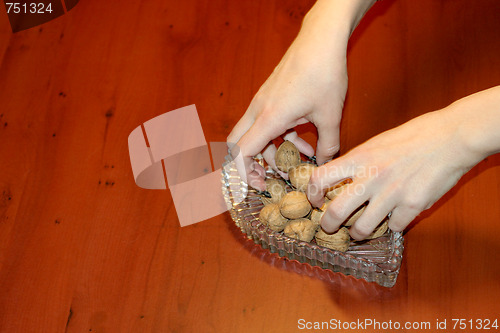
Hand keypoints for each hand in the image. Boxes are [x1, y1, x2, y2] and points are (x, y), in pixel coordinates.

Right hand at [227, 29, 347, 190]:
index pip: (241, 152)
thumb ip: (328, 145)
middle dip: (251, 165)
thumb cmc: (324, 73)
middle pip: (238, 143)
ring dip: (274, 152)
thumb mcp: (331, 115)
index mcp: (268, 118)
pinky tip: (307, 144)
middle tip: (268, 178)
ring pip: (256, 135)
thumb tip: (326, 163)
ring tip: (298, 164)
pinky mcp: (272, 97)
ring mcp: (264, 102)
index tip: (258, 186)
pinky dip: (282, 138)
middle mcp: (259, 110)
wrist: (321, 40)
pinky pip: (269, 123)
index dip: (244, 174)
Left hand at [307, 108, 481, 239]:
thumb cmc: (414, 135)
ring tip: (359, 231)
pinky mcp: (413, 205)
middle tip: (329, 227)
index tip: (315, 200)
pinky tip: (395, 218)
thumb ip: (358, 162)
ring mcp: (392, 193)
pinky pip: (395, 226)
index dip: (312, 193)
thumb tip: (341, 179)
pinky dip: (393, 225)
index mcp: (359, 158)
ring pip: (362, 228)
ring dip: (358, 233)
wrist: (451, 137)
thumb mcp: (376, 142)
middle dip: (328, 224)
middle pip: (336, 212)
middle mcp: (371, 177)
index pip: (320, 178)